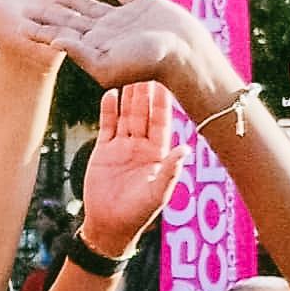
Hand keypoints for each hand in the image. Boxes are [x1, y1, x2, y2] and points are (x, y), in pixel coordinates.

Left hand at [31, 0, 234, 117]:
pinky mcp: (141, 7)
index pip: (59, 36)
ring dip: (73, 1)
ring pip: (91, 7)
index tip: (16, 23)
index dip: (39, 30)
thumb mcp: (107, 64)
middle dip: (48, 15)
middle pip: (69, 21)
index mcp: (93, 45)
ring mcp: (122, 20)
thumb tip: (54, 40)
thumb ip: (80, 52)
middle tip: (25, 6)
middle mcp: (104, 33)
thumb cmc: (147, 63)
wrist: (184, 52)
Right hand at [76, 80, 180, 257]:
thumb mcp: (157, 194)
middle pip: (144, 112)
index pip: (162, 121)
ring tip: (128, 70)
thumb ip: (170, 171)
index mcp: (158, 153)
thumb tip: (186, 149)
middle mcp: (142, 146)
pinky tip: (109, 93)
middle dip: (145, 90)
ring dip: (128, 94)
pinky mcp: (103, 150)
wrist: (108, 227)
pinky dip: (108, 110)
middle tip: (146, 64)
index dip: (163, 101)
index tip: (166, 79)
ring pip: (126, 114)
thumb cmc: (137, 214)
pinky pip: (107, 125)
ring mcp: (122, 146)